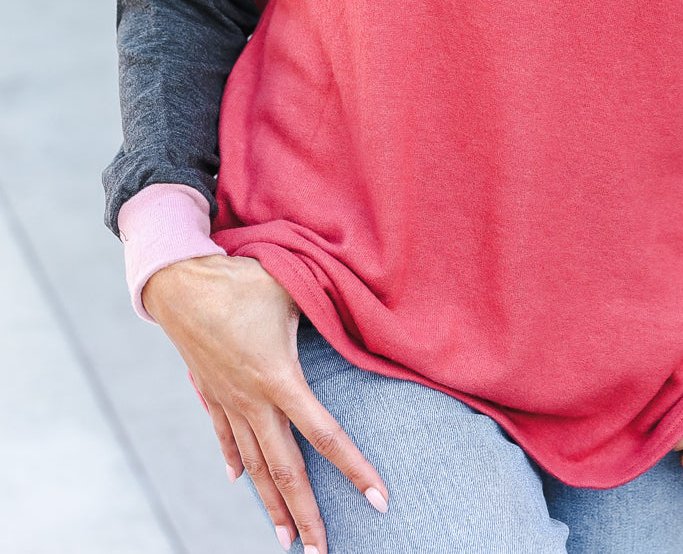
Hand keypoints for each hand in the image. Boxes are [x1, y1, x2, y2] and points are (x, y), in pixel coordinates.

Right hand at [142, 254, 388, 552]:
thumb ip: (323, 308)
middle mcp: (254, 402)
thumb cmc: (241, 280)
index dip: (355, 470)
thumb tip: (357, 310)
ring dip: (272, 505)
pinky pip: (226, 437)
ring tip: (287, 541)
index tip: (378, 500)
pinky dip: (237, 462)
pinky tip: (241, 481)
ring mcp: (229, 402)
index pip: (326, 436)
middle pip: (287, 472)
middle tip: (323, 551)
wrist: (179, 283)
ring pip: (256, 467)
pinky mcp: (211, 393)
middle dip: (307, 516)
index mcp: (280, 379)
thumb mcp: (292, 290)